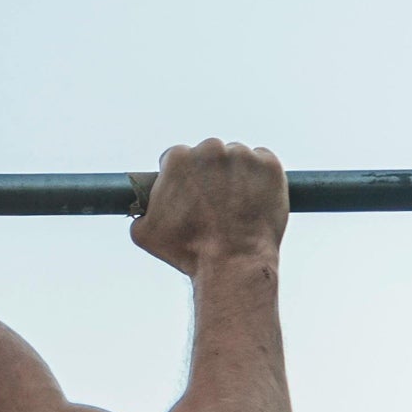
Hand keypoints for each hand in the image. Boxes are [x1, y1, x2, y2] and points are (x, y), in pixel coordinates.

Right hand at [131, 139, 286, 274]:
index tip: (186, 193)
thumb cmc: (186, 250)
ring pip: (236, 159)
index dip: (179, 178)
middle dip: (207, 173)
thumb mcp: (144, 233)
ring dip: (234, 175)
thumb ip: (141, 210)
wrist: (232, 262)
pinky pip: (262, 163)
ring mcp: (243, 155)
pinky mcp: (270, 164)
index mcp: (178, 159)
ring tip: (233, 206)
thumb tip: (144, 205)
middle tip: (211, 202)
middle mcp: (211, 149)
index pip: (175, 158)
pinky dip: (258, 178)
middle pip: (207, 154)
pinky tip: (251, 201)